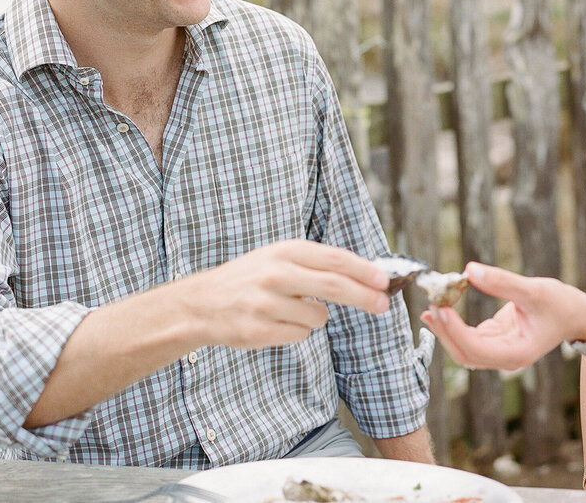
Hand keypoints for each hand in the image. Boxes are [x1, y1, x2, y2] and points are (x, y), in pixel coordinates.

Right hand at [176, 239, 390, 348]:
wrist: (201, 303)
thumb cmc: (250, 278)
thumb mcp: (279, 258)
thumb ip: (316, 264)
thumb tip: (365, 276)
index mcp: (285, 251)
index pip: (335, 259)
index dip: (363, 270)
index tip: (384, 281)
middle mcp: (276, 274)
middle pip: (335, 286)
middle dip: (364, 297)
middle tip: (383, 306)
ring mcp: (266, 303)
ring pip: (318, 317)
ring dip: (314, 317)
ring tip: (289, 310)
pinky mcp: (258, 331)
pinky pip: (299, 335)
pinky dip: (296, 332)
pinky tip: (275, 323)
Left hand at [421, 262, 585, 371]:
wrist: (578, 315)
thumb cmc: (562, 305)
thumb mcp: (534, 290)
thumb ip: (502, 282)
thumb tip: (470, 270)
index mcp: (517, 353)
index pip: (476, 349)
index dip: (454, 331)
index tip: (441, 308)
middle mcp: (506, 358)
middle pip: (465, 354)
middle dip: (445, 332)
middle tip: (430, 306)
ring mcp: (500, 351)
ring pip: (464, 349)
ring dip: (446, 330)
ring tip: (431, 307)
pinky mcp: (497, 340)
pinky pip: (470, 337)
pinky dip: (455, 325)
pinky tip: (441, 310)